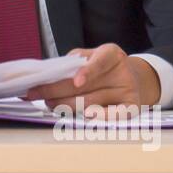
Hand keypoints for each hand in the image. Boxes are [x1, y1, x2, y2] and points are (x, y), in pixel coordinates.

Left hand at [22, 43, 160, 111]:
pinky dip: (98, 117)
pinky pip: (112, 116)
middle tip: (36, 94)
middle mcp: (122, 73)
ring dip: (66, 106)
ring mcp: (128, 92)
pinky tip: (85, 116)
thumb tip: (49, 72)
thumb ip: (73, 62)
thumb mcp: (92, 56)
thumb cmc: (104, 67)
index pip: (100, 62)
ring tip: (49, 104)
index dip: (88, 72)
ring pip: (91, 103)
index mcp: (111, 55)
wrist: (136, 78)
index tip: (76, 82)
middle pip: (87, 87)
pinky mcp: (131, 108)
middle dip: (57, 91)